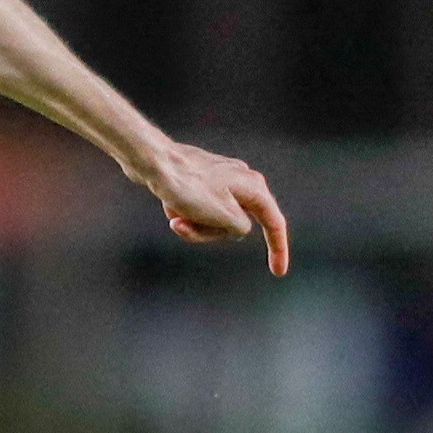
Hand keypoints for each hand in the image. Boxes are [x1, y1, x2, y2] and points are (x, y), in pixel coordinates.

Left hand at [137, 139, 290, 273]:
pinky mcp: (201, 180)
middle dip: (209, 233)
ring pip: (214, 220)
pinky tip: (170, 203)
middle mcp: (242, 181)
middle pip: (235, 226)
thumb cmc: (188, 187)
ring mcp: (222, 180)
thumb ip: (240, 228)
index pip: (275, 224)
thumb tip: (235, 228)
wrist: (154, 161)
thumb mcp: (224, 216)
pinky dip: (185, 213)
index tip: (278, 272)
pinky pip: (199, 209)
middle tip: (185, 224)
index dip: (279, 250)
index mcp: (254, 188)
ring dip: (193, 224)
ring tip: (174, 214)